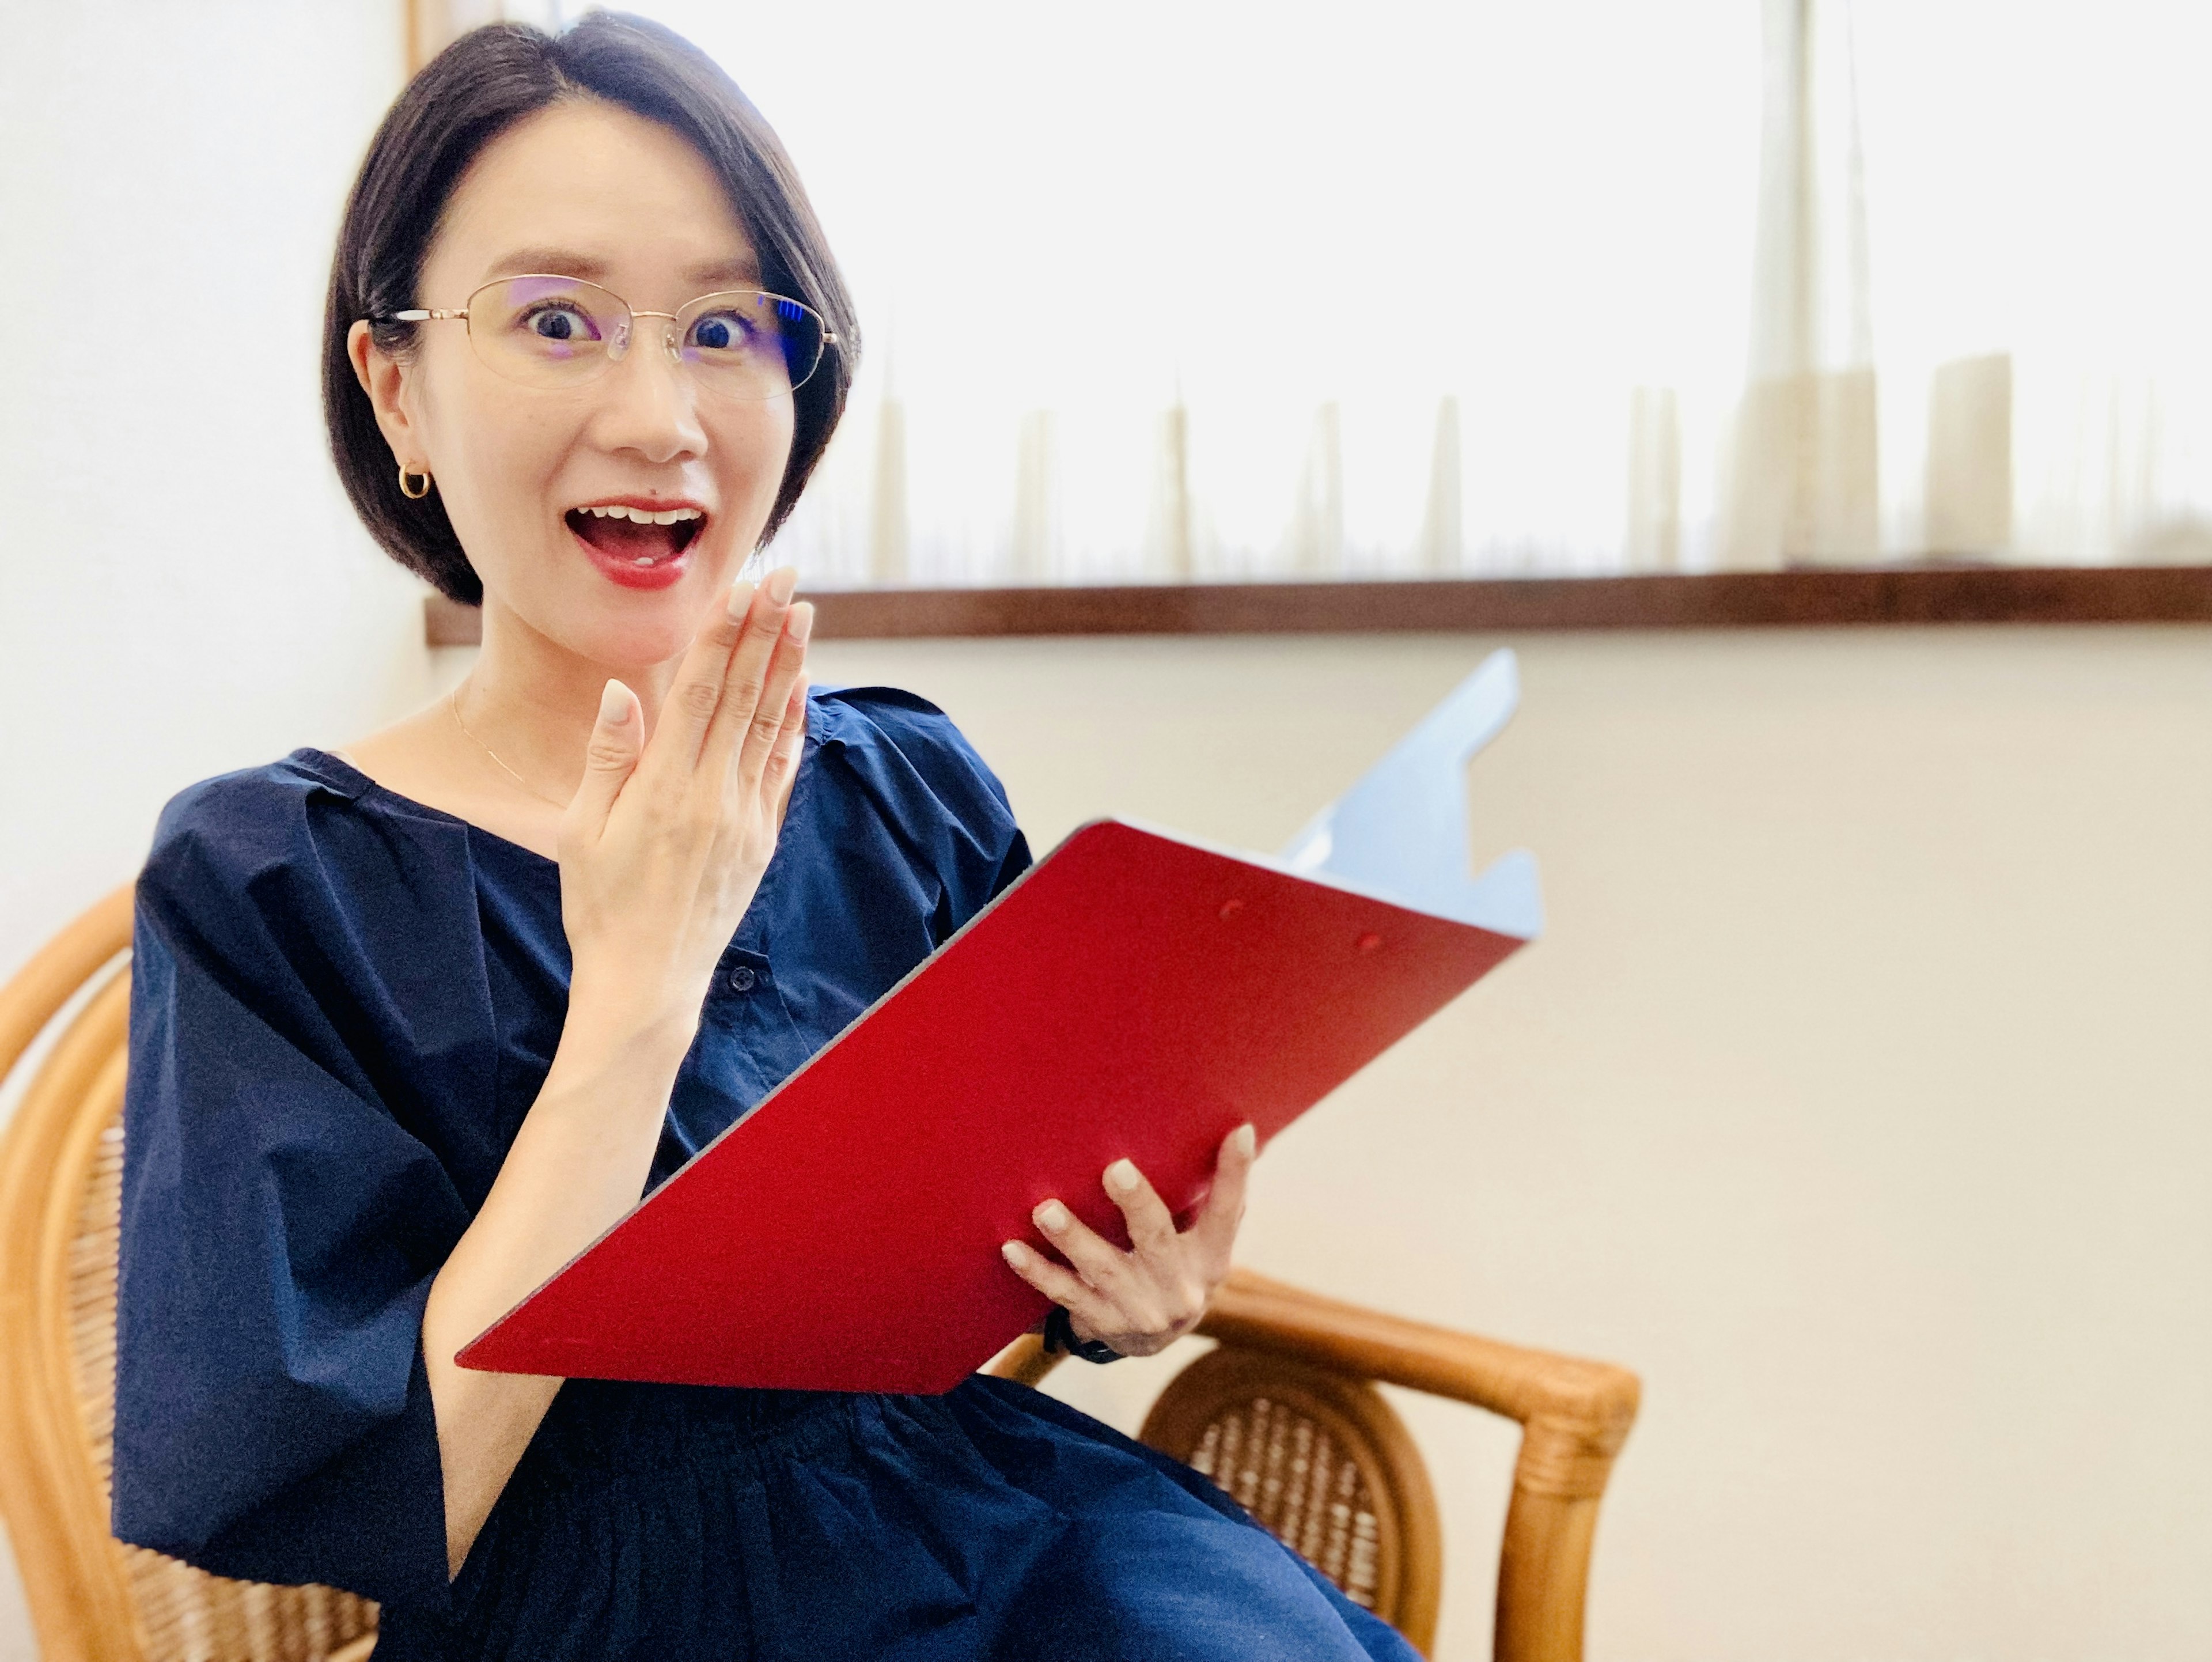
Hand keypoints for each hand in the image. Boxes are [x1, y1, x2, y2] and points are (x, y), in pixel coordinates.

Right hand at [558, 568, 811, 1032]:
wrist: (648, 983)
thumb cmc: (599, 907)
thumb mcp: (580, 833)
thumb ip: (607, 760)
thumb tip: (620, 694)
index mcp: (663, 789)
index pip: (701, 691)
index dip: (725, 633)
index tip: (744, 587)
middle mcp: (713, 796)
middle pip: (746, 695)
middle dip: (767, 631)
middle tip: (789, 578)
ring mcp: (745, 817)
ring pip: (772, 724)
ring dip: (788, 665)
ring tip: (803, 614)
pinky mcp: (762, 839)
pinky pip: (782, 767)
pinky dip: (794, 723)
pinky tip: (801, 688)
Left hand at [1000, 1124, 1256, 1357]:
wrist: (1157, 1342)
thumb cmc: (1177, 1265)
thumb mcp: (1205, 1242)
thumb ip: (1216, 1195)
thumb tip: (1240, 1131)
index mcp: (1210, 1258)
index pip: (1228, 1212)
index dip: (1236, 1173)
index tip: (1239, 1132)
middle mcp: (1179, 1287)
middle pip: (1157, 1239)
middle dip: (1136, 1205)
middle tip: (1115, 1169)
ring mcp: (1139, 1310)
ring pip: (1103, 1269)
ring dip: (1073, 1238)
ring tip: (1046, 1211)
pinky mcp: (1103, 1323)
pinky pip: (1065, 1293)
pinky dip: (1038, 1272)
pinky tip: (1013, 1248)